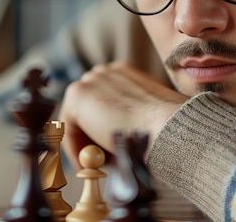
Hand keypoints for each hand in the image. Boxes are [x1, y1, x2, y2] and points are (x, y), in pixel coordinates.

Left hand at [59, 61, 187, 167]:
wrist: (166, 124)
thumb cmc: (166, 126)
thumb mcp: (149, 116)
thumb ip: (130, 118)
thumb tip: (118, 135)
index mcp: (123, 74)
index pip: (103, 100)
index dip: (102, 126)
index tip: (108, 148)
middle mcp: (105, 72)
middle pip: (86, 107)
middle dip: (90, 135)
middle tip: (99, 159)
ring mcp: (90, 80)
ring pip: (77, 119)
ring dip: (85, 144)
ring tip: (99, 164)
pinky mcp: (78, 95)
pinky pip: (69, 129)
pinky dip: (76, 150)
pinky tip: (92, 164)